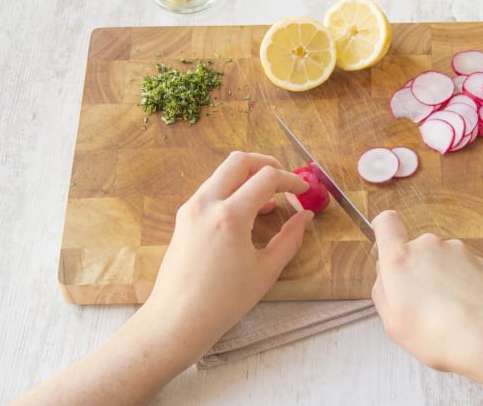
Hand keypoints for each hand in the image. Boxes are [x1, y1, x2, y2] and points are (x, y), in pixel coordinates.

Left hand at [141, 151, 313, 362]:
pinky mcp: (183, 217)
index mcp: (229, 217)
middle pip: (240, 161)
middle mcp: (206, 204)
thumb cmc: (222, 302)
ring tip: (268, 202)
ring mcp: (190, 208)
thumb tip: (305, 216)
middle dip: (267, 164)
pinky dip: (232, 190)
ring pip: (223, 172)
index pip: (266, 178)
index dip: (291, 180)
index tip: (303, 192)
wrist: (177, 320)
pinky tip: (246, 212)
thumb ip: (289, 238)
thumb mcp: (265, 271)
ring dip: (248, 177)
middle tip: (285, 181)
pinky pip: (211, 189)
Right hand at [370, 210, 482, 379]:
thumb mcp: (394, 324)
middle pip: (413, 249)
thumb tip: (385, 277)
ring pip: (438, 260)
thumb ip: (382, 292)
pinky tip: (464, 309)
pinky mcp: (477, 259)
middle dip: (414, 272)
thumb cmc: (441, 335)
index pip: (386, 223)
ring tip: (447, 312)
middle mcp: (428, 247)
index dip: (384, 230)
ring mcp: (455, 251)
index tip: (386, 245)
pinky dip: (459, 284)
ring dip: (439, 279)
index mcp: (400, 259)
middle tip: (420, 304)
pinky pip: (460, 268)